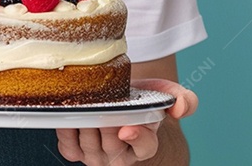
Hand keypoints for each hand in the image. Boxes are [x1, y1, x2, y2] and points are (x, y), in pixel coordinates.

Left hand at [55, 79, 197, 164]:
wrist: (119, 107)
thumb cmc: (142, 101)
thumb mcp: (166, 96)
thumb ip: (185, 100)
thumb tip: (180, 108)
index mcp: (146, 145)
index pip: (145, 147)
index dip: (137, 138)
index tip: (127, 128)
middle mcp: (121, 156)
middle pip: (111, 143)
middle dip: (104, 123)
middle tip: (98, 103)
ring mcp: (97, 157)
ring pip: (88, 143)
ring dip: (84, 123)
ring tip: (83, 103)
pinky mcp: (75, 153)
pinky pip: (68, 145)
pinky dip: (66, 129)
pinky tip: (69, 112)